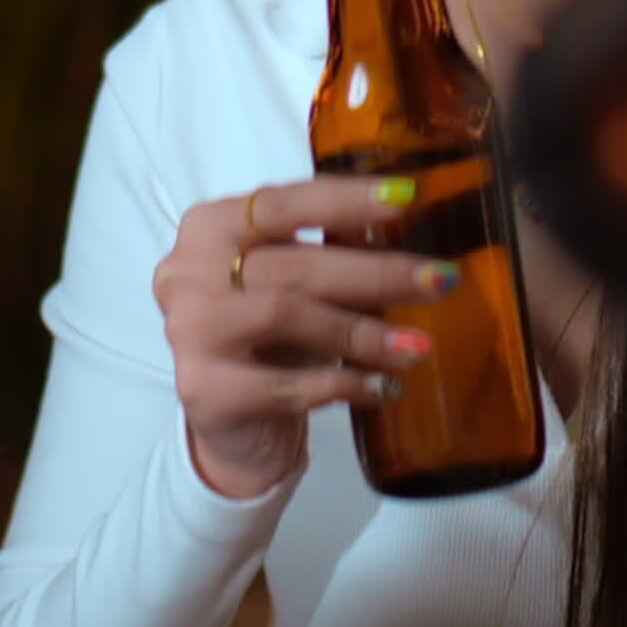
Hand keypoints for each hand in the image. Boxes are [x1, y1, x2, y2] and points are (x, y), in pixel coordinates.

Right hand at [153, 177, 448, 498]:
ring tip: (418, 346)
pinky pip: (286, 384)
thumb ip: (330, 251)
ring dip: (363, 332)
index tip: (409, 199)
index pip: (282, 203)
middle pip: (293, 263)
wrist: (236, 427)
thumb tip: (402, 221)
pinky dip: (344, 384)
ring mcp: (188, 331)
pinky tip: (384, 388)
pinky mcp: (202, 391)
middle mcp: (186, 272)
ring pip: (287, 315)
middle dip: (375, 272)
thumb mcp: (297, 286)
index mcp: (209, 228)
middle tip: (440, 281)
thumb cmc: (272, 341)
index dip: (346, 199)